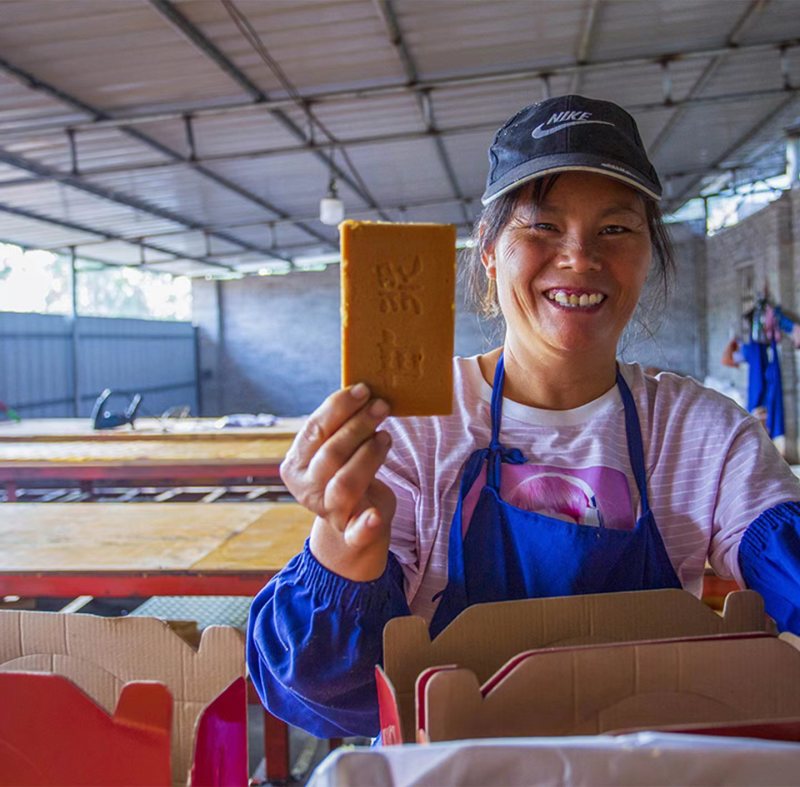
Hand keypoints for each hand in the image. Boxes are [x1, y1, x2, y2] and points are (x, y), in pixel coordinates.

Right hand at [280, 383, 395, 579]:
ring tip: (386, 435)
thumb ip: (341, 429)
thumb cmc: (347, 474)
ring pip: (345, 483)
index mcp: (296, 465)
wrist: (351, 527)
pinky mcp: (352, 534)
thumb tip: (364, 391)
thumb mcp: (336, 451)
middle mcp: (306, 489)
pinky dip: (366, 525)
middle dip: (358, 426)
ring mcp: (328, 513)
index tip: (363, 389)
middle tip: (382, 405)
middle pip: (331, 454)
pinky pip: (356, 532)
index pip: (314, 430)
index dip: (338, 407)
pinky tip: (376, 516)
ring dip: (370, 455)